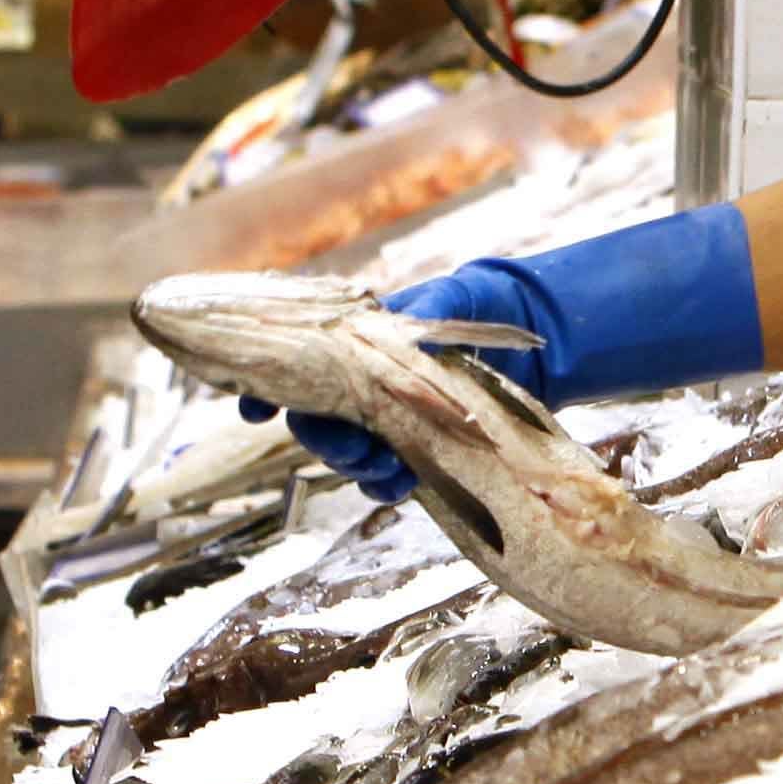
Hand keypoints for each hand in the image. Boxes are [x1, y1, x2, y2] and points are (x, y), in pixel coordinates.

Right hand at [231, 258, 556, 508]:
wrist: (528, 334)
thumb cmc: (479, 305)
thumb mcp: (453, 299)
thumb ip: (423, 313)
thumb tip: (398, 330)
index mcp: (356, 342)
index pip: (299, 365)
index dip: (267, 389)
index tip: (254, 410)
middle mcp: (362, 382)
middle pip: (317, 421)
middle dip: (324, 440)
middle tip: (352, 448)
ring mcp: (386, 417)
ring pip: (346, 452)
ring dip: (356, 467)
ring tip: (384, 468)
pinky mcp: (416, 445)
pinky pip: (384, 475)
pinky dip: (386, 484)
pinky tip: (403, 484)